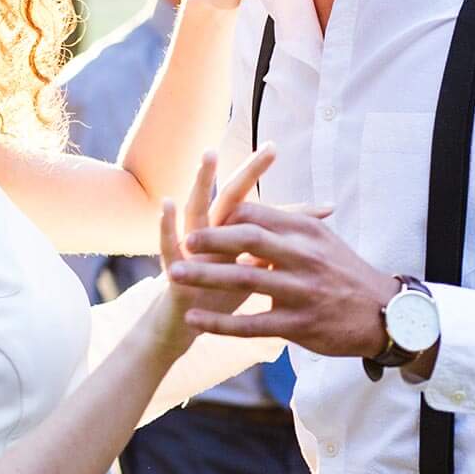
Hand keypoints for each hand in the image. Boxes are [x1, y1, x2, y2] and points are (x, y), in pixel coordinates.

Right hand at [148, 146, 275, 355]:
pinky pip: (167, 245)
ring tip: (210, 155)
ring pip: (197, 210)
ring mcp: (191, 248)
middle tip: (269, 148)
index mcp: (234, 234)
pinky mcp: (172, 269)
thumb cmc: (221, 294)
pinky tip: (167, 205)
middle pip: (232, 198)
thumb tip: (309, 231)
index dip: (279, 195)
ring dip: (202, 183)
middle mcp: (213, 233)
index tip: (292, 163)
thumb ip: (273, 248)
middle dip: (249, 173)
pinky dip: (165, 226)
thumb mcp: (251, 270)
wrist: (183, 325)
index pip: (261, 208)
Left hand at [172, 203, 399, 356]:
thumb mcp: (322, 241)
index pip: (257, 214)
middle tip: (183, 241)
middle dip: (210, 238)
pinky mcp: (299, 325)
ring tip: (174, 276)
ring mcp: (301, 291)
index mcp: (306, 231)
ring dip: (206, 276)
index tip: (200, 219)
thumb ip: (285, 228)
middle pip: (248, 239)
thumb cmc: (346, 274)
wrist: (384, 314)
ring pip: (245, 279)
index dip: (224, 217)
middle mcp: (304, 257)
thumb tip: (246, 214)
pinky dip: (220, 322)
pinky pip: (251, 323)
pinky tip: (195, 320)